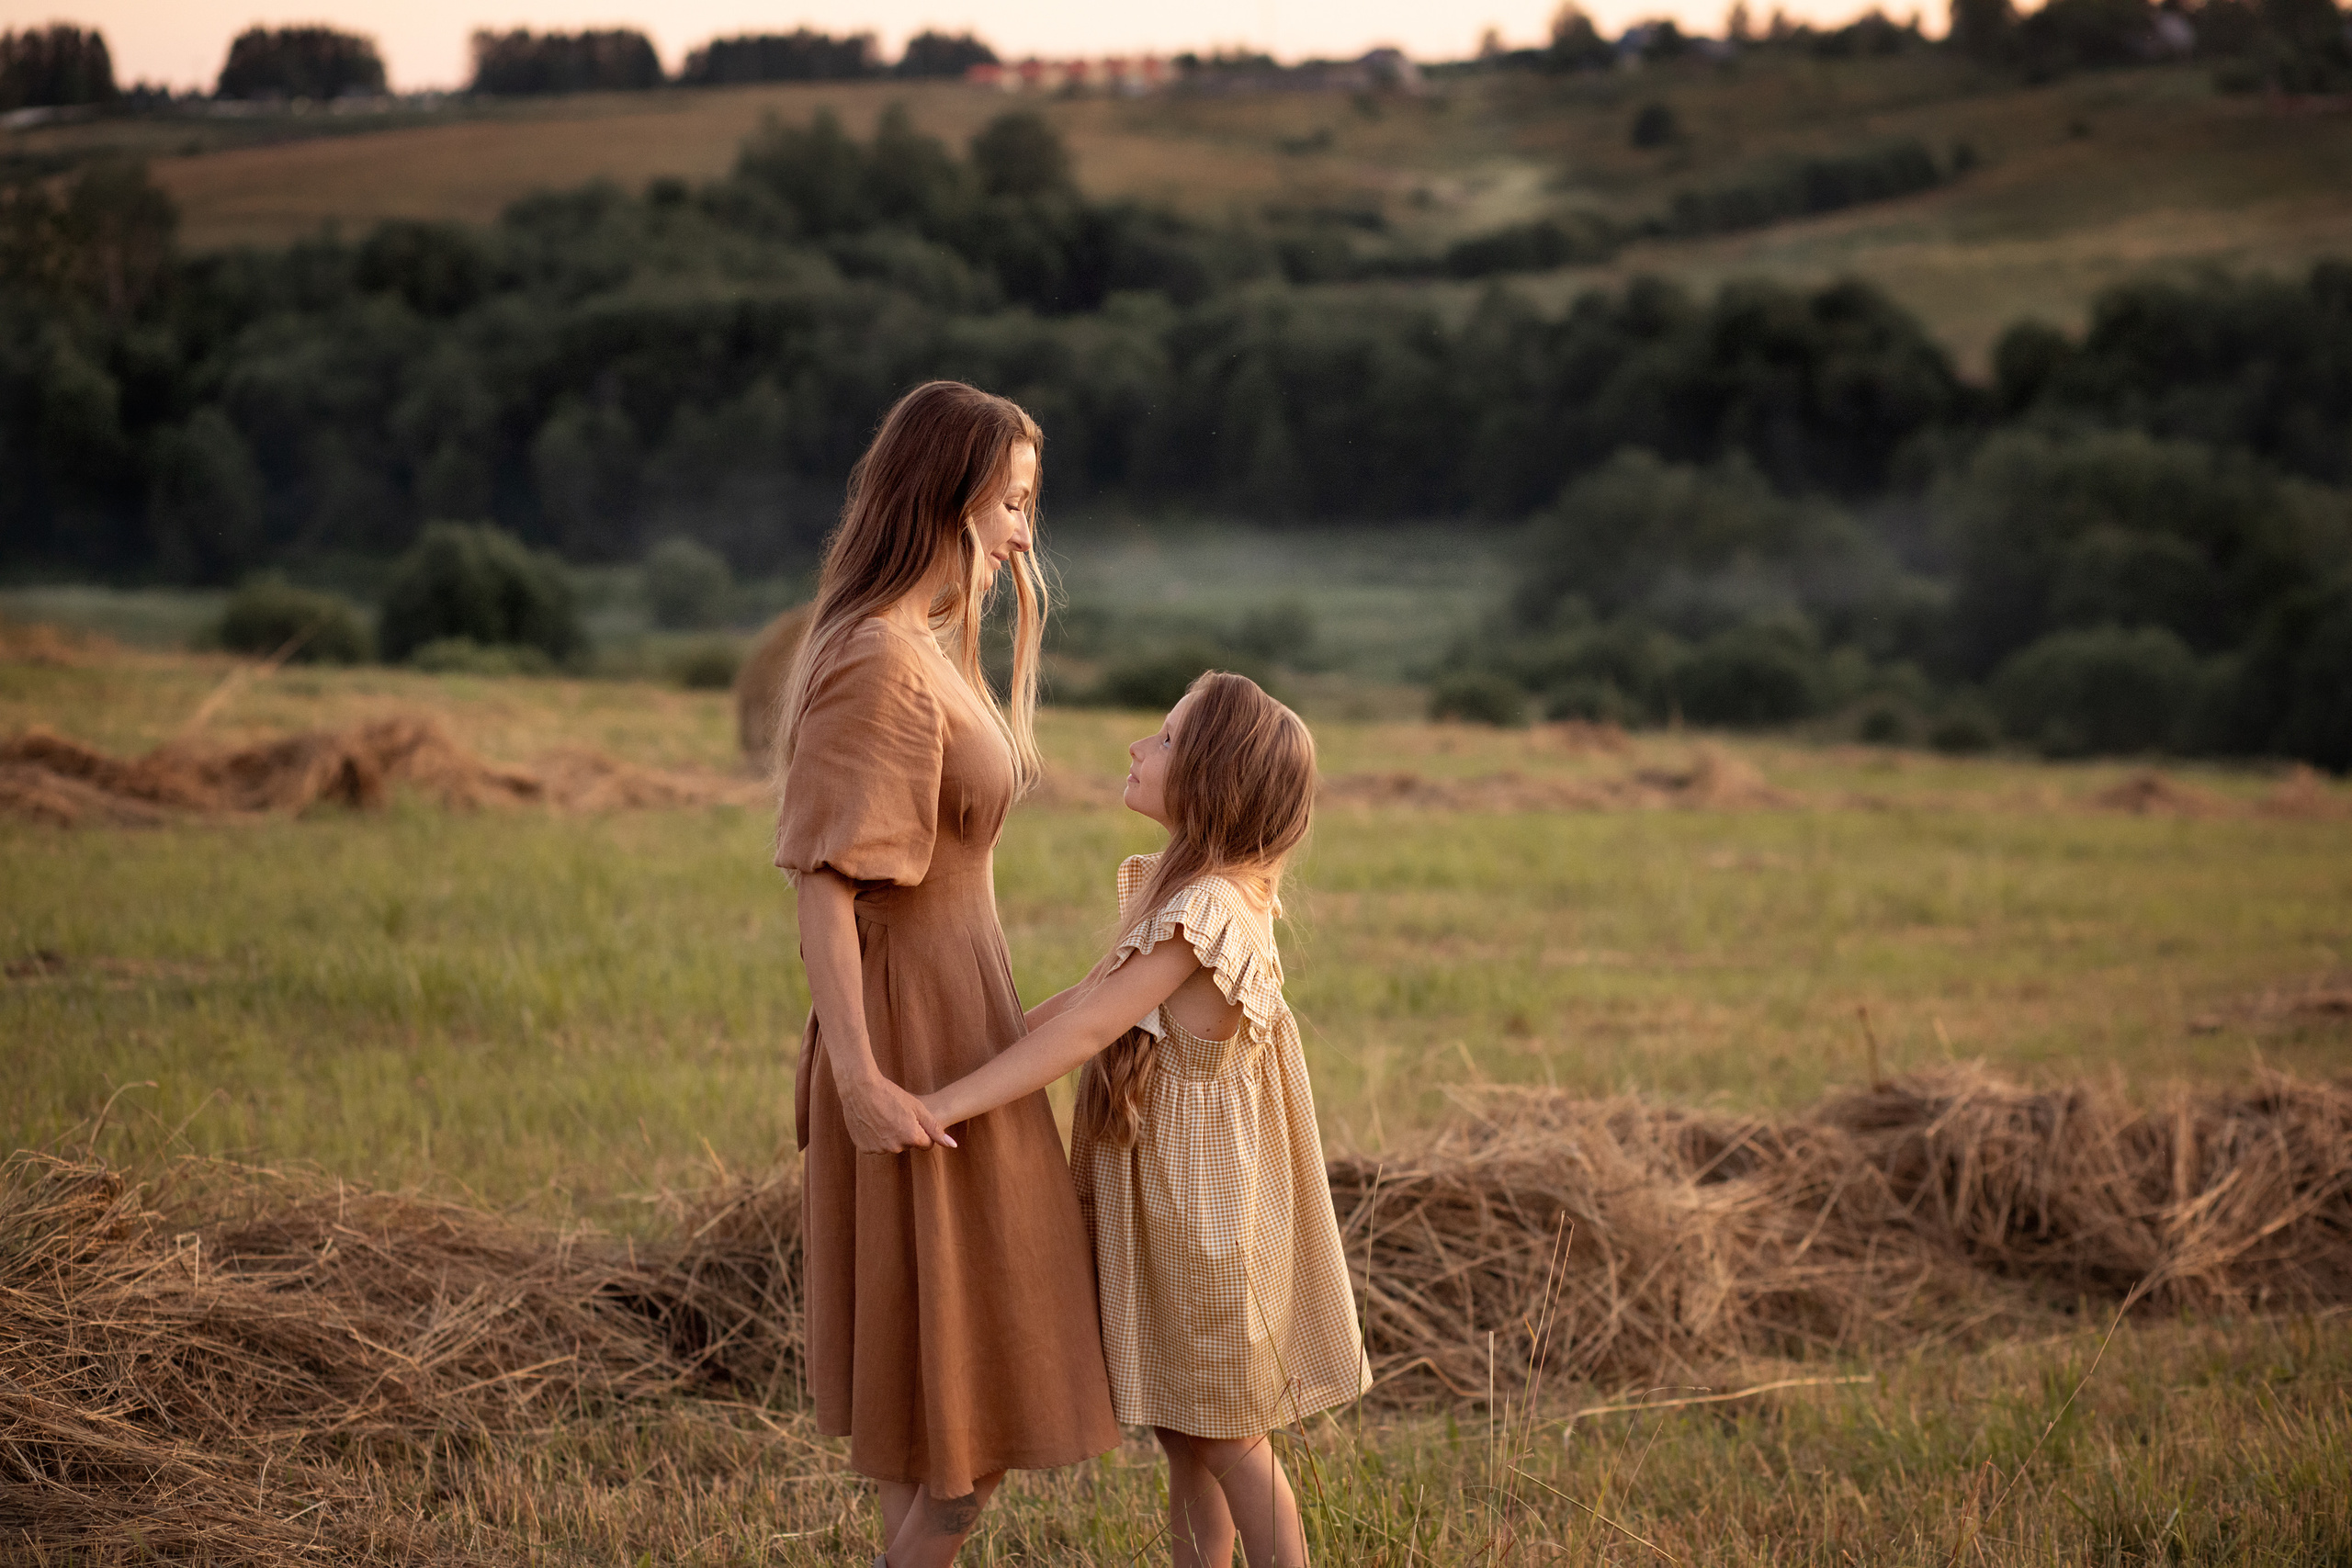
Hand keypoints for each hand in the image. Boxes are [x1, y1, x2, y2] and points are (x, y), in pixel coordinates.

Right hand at [838, 1067, 955, 1153]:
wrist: (859, 1088)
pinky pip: (875, 1145)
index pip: (926, 1144)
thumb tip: (953, 1145)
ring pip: (891, 1145)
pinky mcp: (864, 1148)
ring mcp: (878, 1149)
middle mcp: (895, 1147)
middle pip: (907, 1144)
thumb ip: (935, 1128)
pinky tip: (872, 1121)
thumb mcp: (917, 1107)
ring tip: (882, 1115)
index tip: (912, 1117)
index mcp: (911, 1138)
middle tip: (895, 1114)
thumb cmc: (890, 1094)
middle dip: (905, 1133)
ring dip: (889, 1135)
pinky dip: (875, 1136)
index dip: (921, 1130)